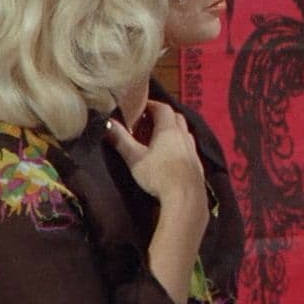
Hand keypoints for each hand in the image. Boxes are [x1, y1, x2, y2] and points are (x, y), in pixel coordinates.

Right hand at [104, 100, 208, 303]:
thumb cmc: (159, 175)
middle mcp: (184, 136)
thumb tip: (106, 123)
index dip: (151, 105)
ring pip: (184, 133)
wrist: (187, 198)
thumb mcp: (135, 158)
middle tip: (148, 122)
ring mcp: (193, 151)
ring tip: (159, 139)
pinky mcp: (197, 165)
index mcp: (169, 130)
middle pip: (176, 117)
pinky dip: (180, 146)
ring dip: (173, 131)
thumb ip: (121, 140)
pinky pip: (189, 148)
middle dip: (163, 116)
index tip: (140, 107)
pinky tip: (172, 157)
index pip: (162, 108)